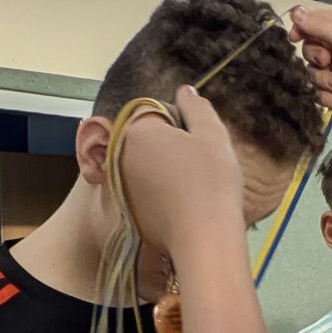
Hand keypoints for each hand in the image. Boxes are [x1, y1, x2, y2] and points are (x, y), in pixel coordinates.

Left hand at [111, 86, 249, 266]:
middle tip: (196, 164)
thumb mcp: (213, 135)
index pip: (154, 112)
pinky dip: (158, 194)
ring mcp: (119, 186)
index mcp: (135, 130)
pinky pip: (144, 192)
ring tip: (191, 186)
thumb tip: (184, 91)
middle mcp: (118, 156)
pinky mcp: (127, 212)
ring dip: (162, 169)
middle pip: (145, 140)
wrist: (203, 240)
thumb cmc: (211, 182)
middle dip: (168, 146)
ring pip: (144, 166)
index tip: (196, 142)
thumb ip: (196, 107)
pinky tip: (182, 205)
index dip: (179, 123)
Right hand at [290, 4, 331, 143]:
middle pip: (311, 48)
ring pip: (313, 73)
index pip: (318, 21)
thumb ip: (322, 27)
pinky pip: (319, 94)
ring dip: (324, 80)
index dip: (304, 27)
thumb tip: (296, 12)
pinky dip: (328, 98)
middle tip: (327, 62)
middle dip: (315, 57)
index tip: (295, 36)